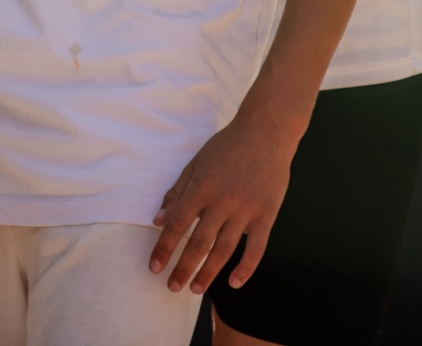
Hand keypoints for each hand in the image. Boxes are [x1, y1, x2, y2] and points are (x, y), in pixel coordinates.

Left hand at [148, 114, 299, 293]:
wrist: (267, 131)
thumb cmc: (228, 146)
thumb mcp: (197, 162)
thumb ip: (177, 191)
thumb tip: (158, 220)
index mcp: (202, 186)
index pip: (178, 223)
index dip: (164, 247)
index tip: (154, 267)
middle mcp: (223, 200)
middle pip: (199, 243)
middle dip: (183, 268)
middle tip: (172, 287)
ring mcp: (246, 209)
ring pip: (224, 250)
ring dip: (208, 273)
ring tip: (195, 289)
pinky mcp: (266, 214)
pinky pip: (256, 248)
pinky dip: (245, 268)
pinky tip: (233, 282)